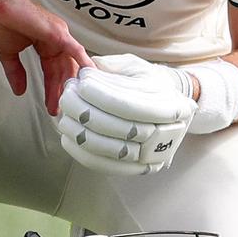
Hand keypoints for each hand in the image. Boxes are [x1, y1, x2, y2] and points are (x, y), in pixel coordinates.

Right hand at [0, 0, 92, 114]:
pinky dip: (83, 62)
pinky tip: (87, 75)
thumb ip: (16, 72)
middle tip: (58, 107)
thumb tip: (19, 89)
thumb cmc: (3, 20)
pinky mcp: (58, 33)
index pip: (52, 71)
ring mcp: (59, 35)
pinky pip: (76, 50)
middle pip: (63, 69)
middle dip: (61, 90)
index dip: (51, 88)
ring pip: (71, 62)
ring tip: (70, 99)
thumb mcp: (9, 54)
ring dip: (70, 82)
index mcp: (45, 43)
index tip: (50, 104)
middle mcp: (56, 39)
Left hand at [57, 53, 196, 174]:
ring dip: (79, 131)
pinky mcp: (138, 169)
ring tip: (65, 113)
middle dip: (85, 110)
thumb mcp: (136, 67)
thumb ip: (113, 67)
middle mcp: (169, 134)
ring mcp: (155, 156)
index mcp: (172, 104)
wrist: (165, 108)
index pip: (130, 104)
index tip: (81, 81)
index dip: (101, 93)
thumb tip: (87, 71)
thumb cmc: (146, 83)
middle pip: (119, 128)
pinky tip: (68, 135)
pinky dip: (81, 152)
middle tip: (67, 94)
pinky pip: (104, 165)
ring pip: (109, 149)